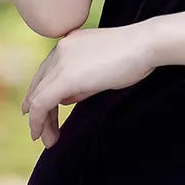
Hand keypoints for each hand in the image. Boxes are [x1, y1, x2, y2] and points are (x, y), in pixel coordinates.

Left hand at [20, 23, 158, 147]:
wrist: (146, 44)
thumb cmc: (133, 56)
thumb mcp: (101, 70)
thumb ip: (81, 83)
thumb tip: (65, 99)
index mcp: (69, 44)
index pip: (47, 72)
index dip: (40, 95)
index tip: (40, 115)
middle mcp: (60, 49)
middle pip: (40, 84)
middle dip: (38, 112)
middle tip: (41, 134)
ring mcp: (61, 61)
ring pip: (38, 96)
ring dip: (41, 121)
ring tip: (46, 140)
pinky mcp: (65, 77)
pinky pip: (42, 102)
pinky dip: (39, 121)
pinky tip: (43, 135)